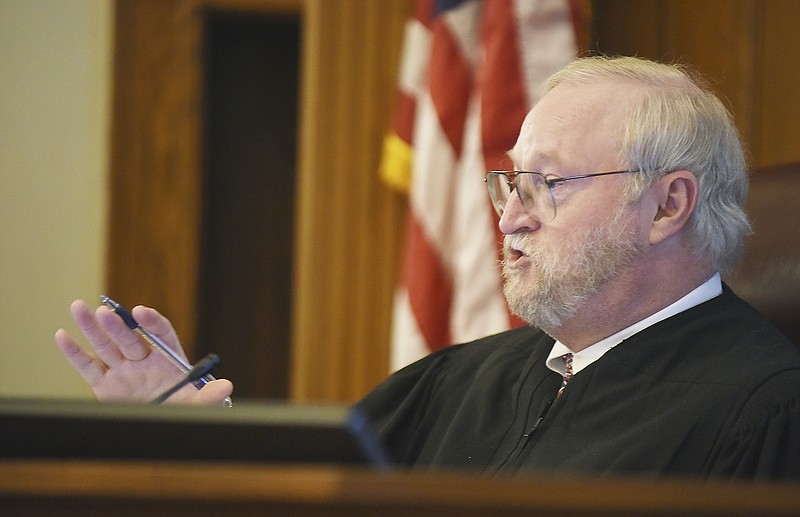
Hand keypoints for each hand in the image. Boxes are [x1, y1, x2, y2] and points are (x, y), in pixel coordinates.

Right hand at [55, 299, 232, 404]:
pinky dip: (75, 353)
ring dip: (92, 328)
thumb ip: (210, 395)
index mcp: (168, 359)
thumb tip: (227, 387)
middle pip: (129, 338)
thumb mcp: (200, 405)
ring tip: (79, 307)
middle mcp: (144, 360)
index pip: (161, 334)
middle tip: (105, 311)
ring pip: (106, 346)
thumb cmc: (184, 409)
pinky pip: (89, 367)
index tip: (142, 314)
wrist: (166, 425)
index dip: (153, 323)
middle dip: (118, 326)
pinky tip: (62, 335)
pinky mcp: (106, 385)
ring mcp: (124, 371)